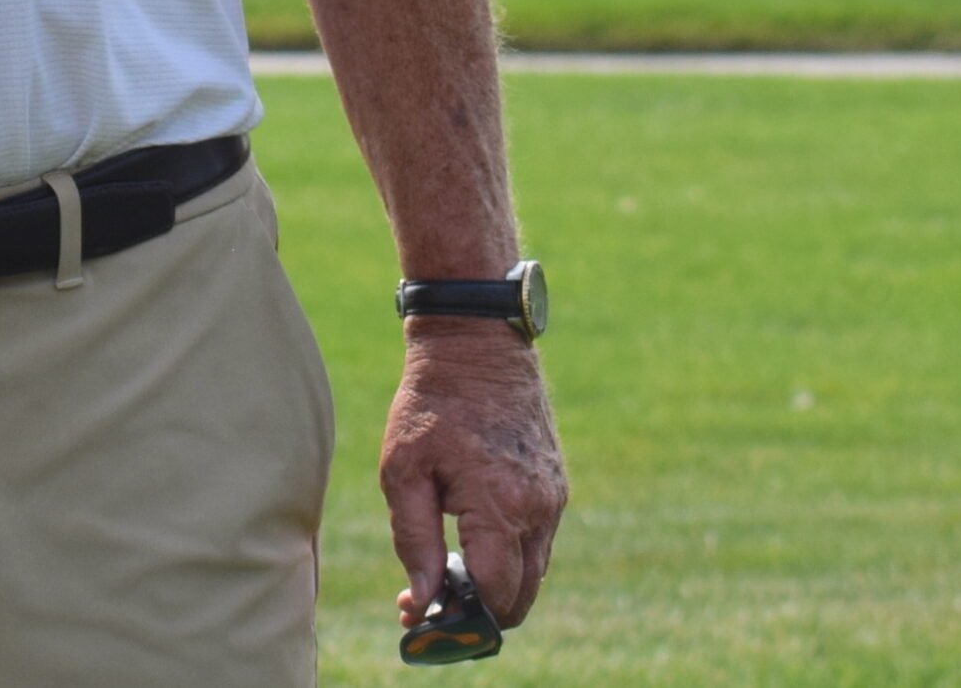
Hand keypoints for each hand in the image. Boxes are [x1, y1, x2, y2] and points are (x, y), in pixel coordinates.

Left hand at [382, 324, 567, 632]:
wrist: (475, 344)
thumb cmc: (430, 404)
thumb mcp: (403, 469)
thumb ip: (415, 540)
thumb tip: (425, 602)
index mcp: (501, 505)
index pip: (495, 594)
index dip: (460, 617)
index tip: (421, 617)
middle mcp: (539, 508)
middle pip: (521, 596)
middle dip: (480, 611)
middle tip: (433, 602)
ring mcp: (554, 498)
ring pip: (533, 572)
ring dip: (496, 584)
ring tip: (446, 572)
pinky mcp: (556, 485)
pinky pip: (538, 541)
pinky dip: (510, 554)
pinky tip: (470, 540)